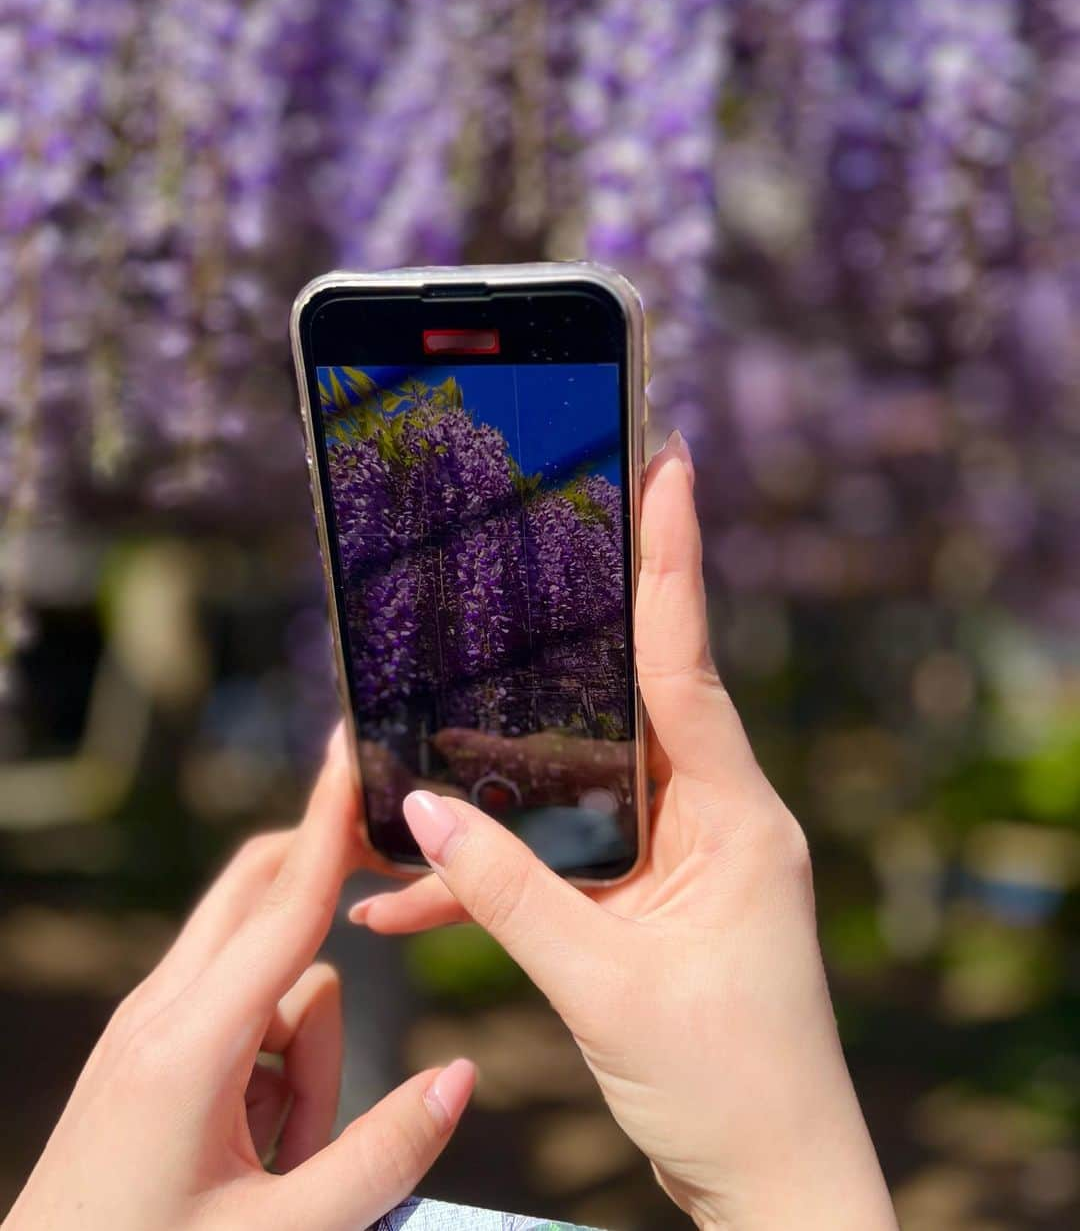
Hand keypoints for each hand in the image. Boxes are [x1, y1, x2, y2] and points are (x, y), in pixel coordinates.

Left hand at [4, 731, 474, 1230]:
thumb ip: (382, 1156)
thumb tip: (462, 1075)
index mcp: (192, 1043)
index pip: (287, 902)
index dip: (329, 821)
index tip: (349, 748)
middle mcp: (164, 1010)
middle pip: (264, 896)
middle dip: (328, 908)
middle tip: (388, 924)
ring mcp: (149, 1025)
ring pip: (271, 976)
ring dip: (307, 1053)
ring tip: (286, 1161)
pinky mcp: (149, 1049)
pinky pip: (241, 1012)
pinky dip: (276, 1063)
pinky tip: (260, 1153)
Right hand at [349, 432, 897, 1230]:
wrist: (769, 1185)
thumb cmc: (723, 1082)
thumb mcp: (604, 981)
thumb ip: (508, 890)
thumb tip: (424, 812)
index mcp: (734, 816)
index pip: (687, 664)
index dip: (671, 561)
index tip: (669, 465)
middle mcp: (714, 820)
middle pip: (620, 714)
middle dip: (552, 665)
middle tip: (510, 575)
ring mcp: (682, 861)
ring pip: (576, 796)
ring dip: (496, 805)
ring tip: (405, 785)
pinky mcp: (652, 904)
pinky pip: (567, 864)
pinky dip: (501, 880)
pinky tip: (412, 897)